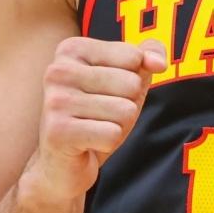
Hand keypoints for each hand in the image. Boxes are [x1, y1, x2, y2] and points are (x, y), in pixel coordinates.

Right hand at [22, 37, 166, 203]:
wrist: (63, 163)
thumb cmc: (97, 114)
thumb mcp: (128, 78)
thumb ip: (148, 55)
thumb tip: (158, 62)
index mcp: (72, 49)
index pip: (133, 56)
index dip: (132, 80)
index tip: (107, 93)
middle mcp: (58, 70)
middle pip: (131, 84)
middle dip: (127, 105)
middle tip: (101, 116)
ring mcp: (55, 101)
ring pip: (125, 111)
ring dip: (118, 126)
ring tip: (95, 129)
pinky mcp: (58, 131)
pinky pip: (112, 134)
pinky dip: (108, 143)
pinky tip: (88, 144)